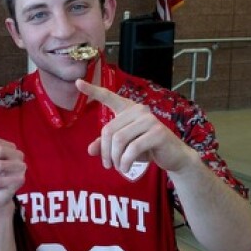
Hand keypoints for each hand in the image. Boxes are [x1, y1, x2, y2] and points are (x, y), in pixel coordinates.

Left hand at [75, 79, 196, 173]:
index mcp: (128, 109)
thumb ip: (106, 145)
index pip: (108, 97)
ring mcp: (149, 120)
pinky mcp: (157, 132)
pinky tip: (126, 168)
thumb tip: (90, 150)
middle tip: (108, 165)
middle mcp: (139, 110)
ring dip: (116, 158)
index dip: (92, 90)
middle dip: (105, 151)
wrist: (173, 156)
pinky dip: (125, 162)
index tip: (77, 82)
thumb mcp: (124, 146)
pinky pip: (132, 149)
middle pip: (109, 130)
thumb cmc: (147, 148)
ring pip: (119, 140)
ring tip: (118, 168)